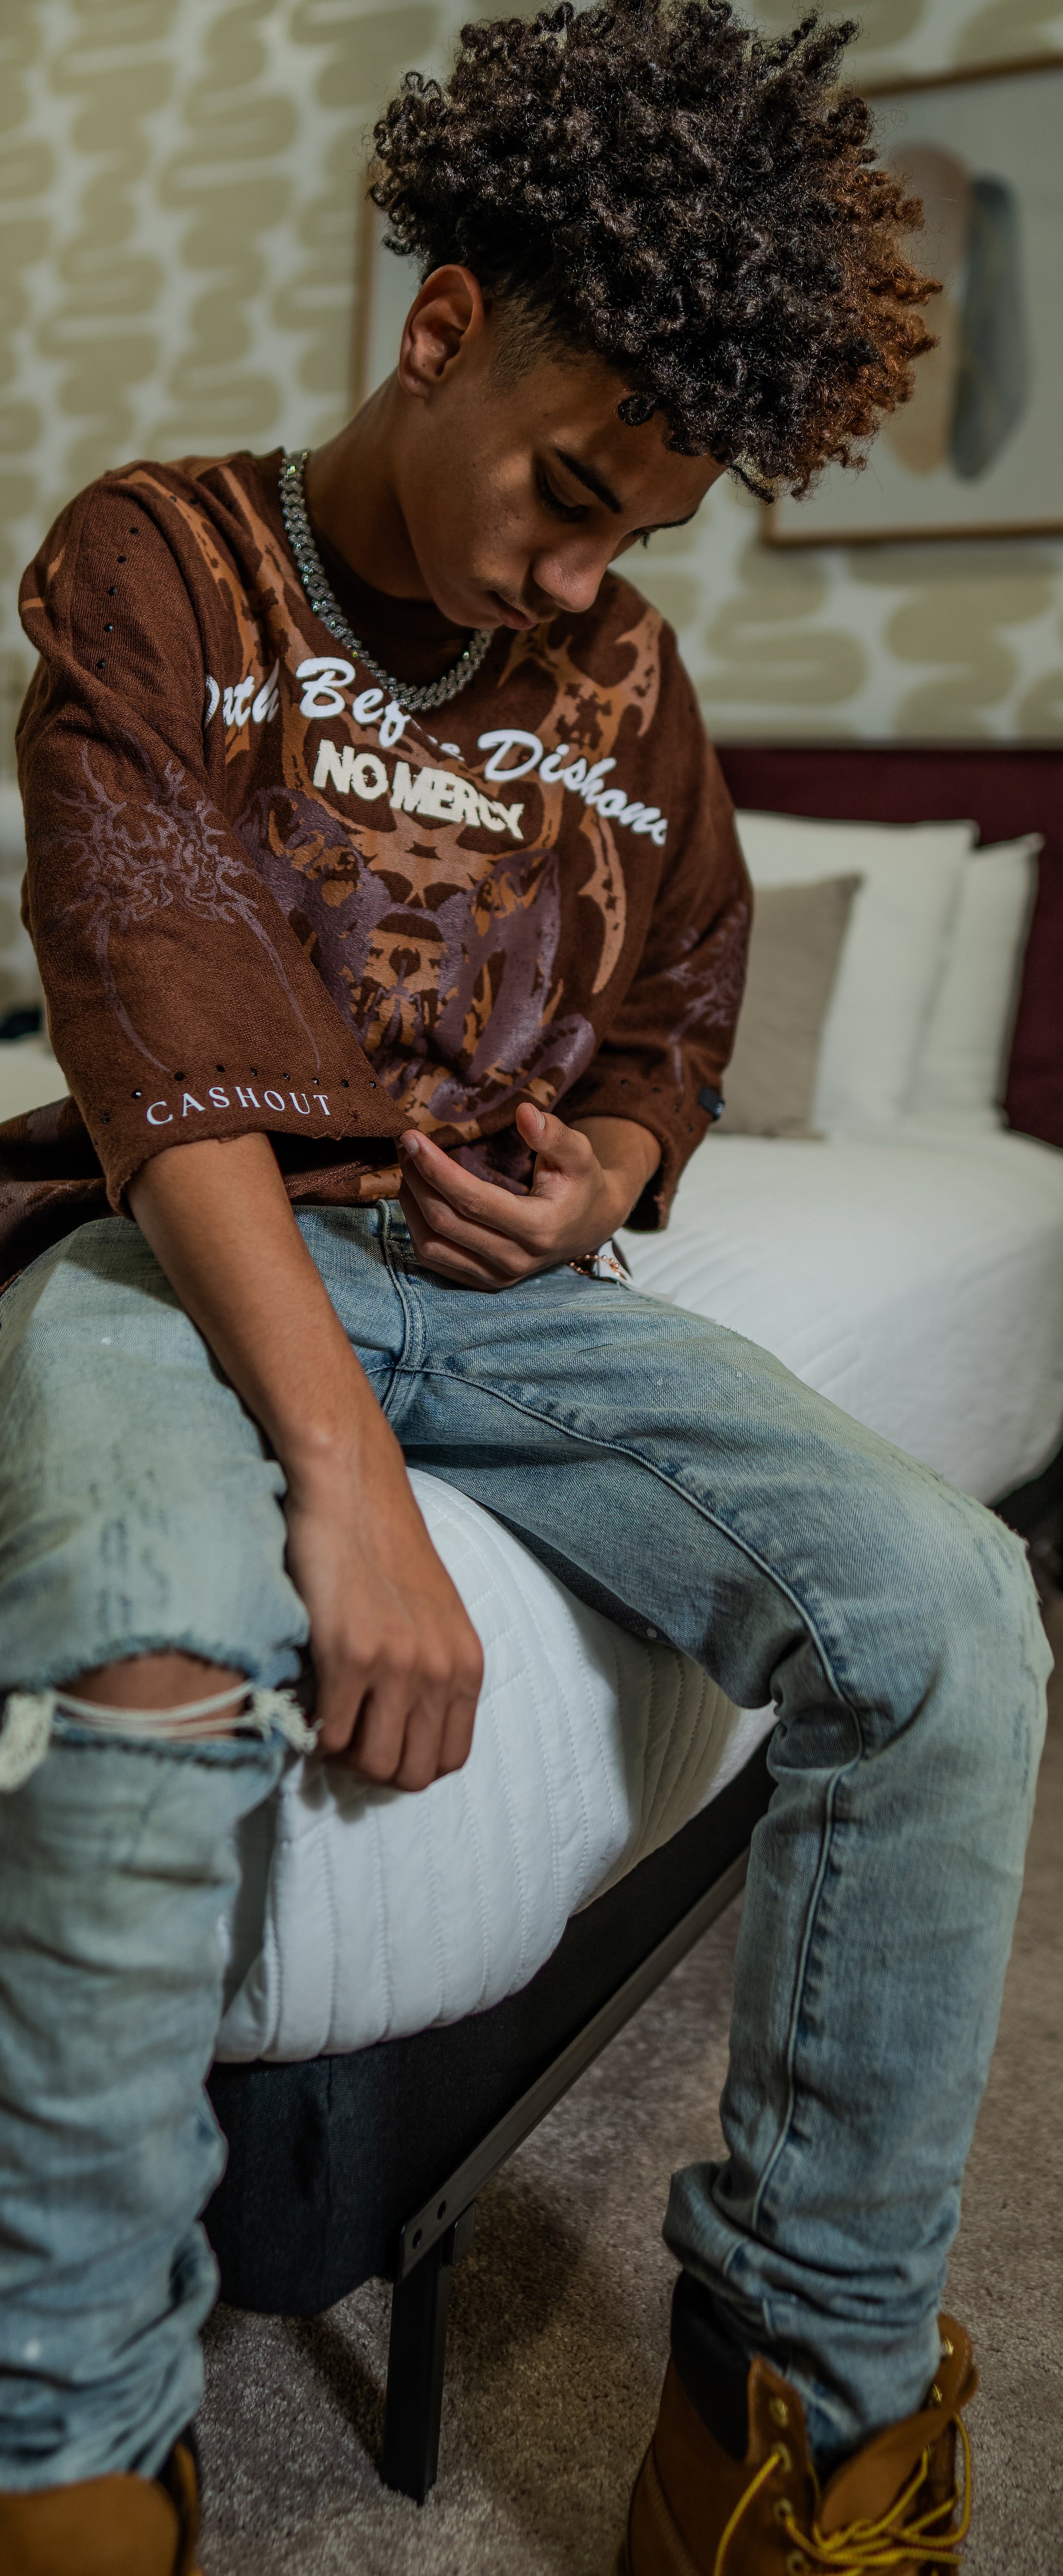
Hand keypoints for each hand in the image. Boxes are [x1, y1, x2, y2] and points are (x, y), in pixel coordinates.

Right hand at [284, 1421, 483, 1789]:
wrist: (351, 1490)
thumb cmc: (384, 1550)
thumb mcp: (433, 1616)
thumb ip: (430, 1671)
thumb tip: (402, 1730)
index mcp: (466, 1663)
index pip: (450, 1758)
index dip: (409, 1762)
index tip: (377, 1741)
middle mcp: (440, 1670)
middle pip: (413, 1774)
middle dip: (374, 1769)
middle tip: (344, 1737)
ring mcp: (397, 1666)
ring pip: (373, 1765)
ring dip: (342, 1755)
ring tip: (325, 1719)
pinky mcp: (349, 1655)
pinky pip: (330, 1734)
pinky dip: (313, 1731)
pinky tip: (306, 1698)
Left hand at [398, 1102, 659, 1287]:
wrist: (589, 1225)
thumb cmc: (581, 1182)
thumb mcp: (578, 1153)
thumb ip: (553, 1134)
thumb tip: (524, 1112)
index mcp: (539, 1229)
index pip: (473, 1200)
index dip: (436, 1169)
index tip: (411, 1138)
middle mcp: (515, 1260)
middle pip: (446, 1223)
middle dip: (417, 1180)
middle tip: (405, 1145)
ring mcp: (498, 1277)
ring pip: (432, 1246)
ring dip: (411, 1205)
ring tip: (409, 1168)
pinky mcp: (484, 1283)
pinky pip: (435, 1261)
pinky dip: (417, 1229)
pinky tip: (417, 1198)